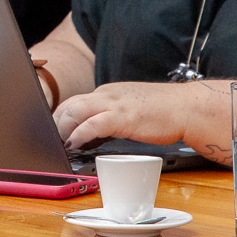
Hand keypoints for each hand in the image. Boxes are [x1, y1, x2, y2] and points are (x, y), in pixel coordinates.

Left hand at [53, 82, 195, 150]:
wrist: (186, 107)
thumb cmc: (163, 112)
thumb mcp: (130, 109)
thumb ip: (113, 116)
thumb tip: (96, 133)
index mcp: (108, 93)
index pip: (75, 101)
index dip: (60, 117)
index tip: (54, 132)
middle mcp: (107, 94)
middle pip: (69, 104)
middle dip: (55, 124)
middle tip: (50, 141)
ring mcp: (115, 104)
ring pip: (76, 111)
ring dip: (62, 129)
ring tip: (58, 144)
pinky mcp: (123, 117)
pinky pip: (93, 124)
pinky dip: (79, 134)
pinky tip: (74, 144)